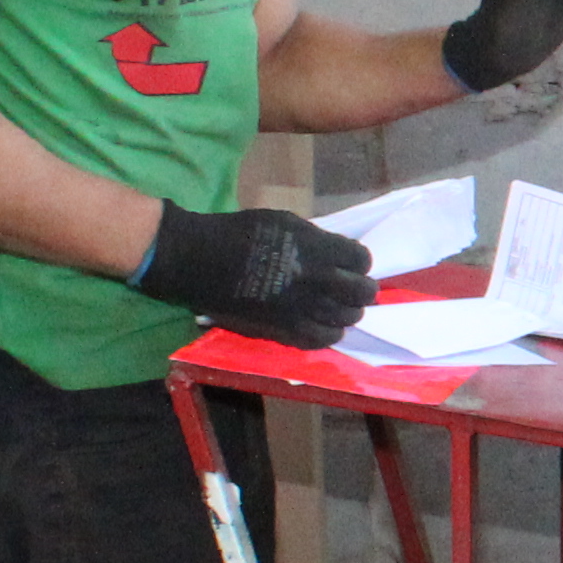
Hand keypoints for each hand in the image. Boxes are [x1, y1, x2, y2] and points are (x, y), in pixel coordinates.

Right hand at [135, 201, 376, 348]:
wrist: (200, 260)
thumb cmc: (239, 233)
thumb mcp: (285, 222)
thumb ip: (317, 240)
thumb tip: (336, 255)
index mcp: (318, 249)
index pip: (361, 260)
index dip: (358, 262)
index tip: (350, 264)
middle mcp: (317, 281)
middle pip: (362, 292)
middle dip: (361, 289)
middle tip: (352, 289)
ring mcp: (302, 309)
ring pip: (347, 319)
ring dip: (345, 313)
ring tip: (336, 308)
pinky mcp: (285, 331)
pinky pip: (322, 340)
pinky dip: (328, 333)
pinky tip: (322, 326)